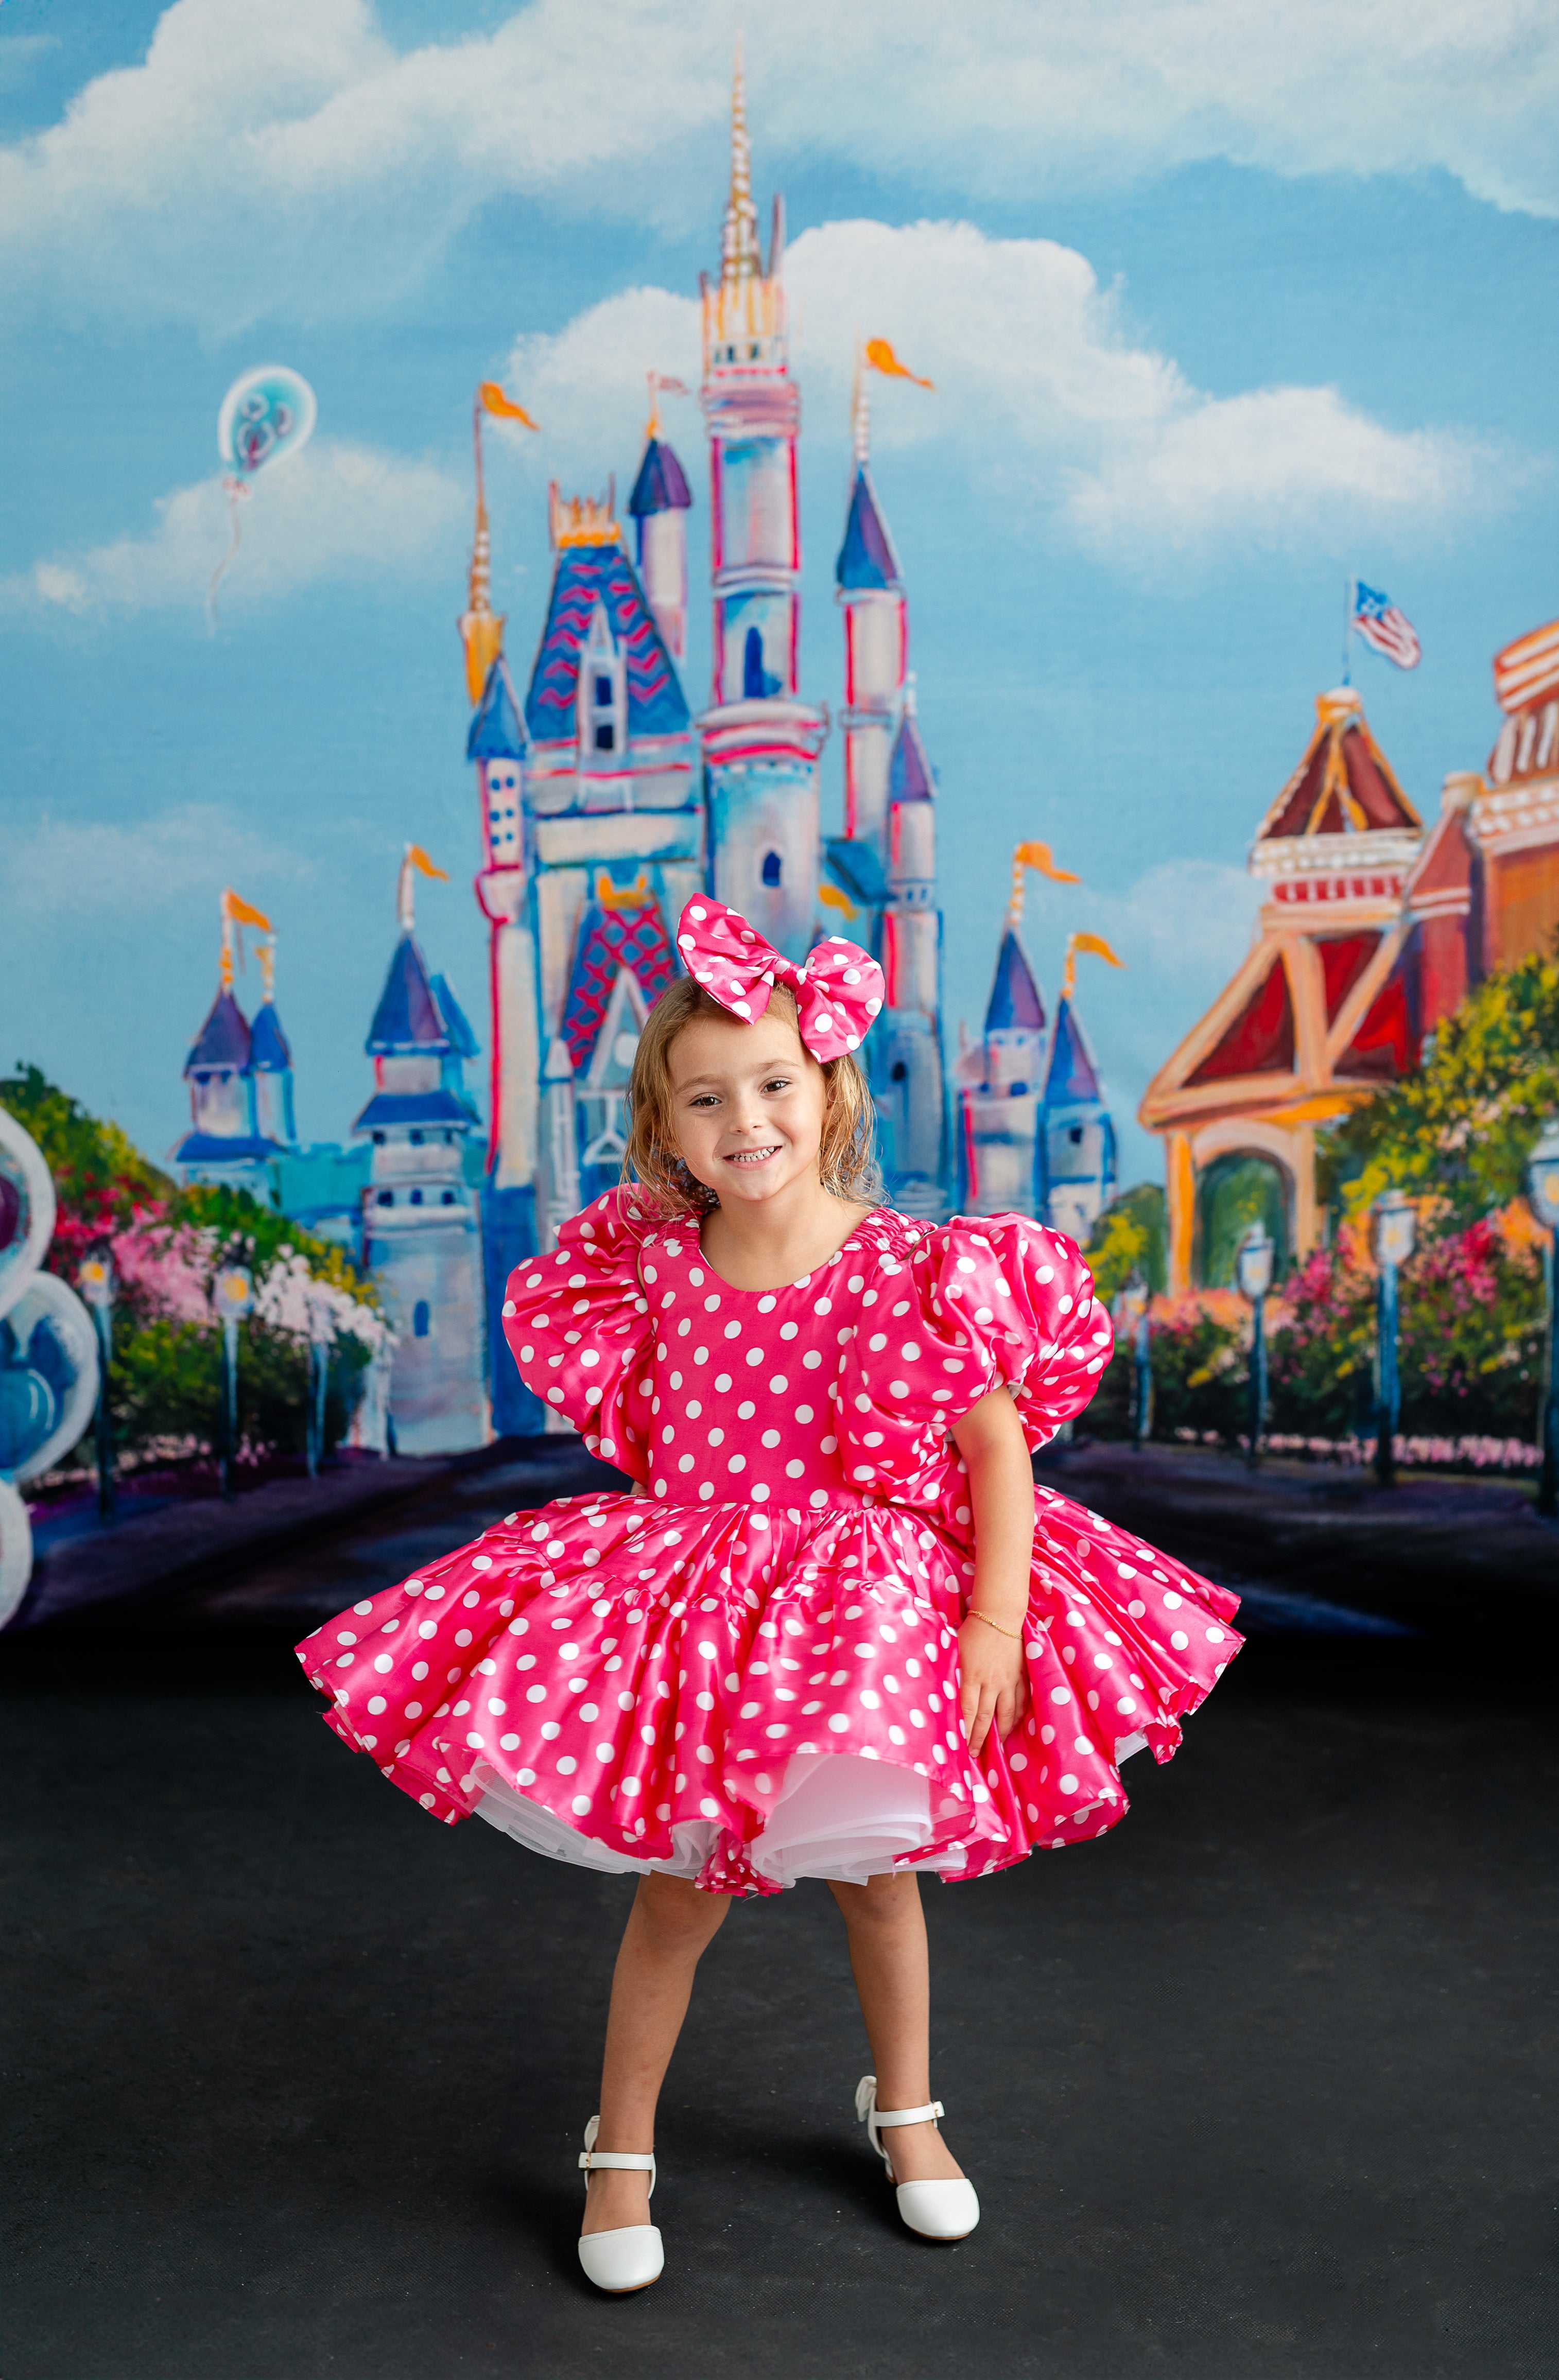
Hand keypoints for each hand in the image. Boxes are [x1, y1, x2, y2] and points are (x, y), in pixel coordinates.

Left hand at [957, 1615, 1027, 1759]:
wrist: (999, 1615)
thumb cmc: (974, 1630)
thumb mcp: (957, 1650)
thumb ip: (957, 1673)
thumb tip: (950, 1691)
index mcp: (972, 1676)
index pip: (968, 1711)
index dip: (966, 1732)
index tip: (964, 1746)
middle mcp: (991, 1682)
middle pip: (986, 1717)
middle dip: (981, 1738)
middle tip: (976, 1753)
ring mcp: (1009, 1680)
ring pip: (1007, 1713)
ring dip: (1002, 1732)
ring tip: (998, 1744)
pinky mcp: (1021, 1676)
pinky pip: (1021, 1701)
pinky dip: (1018, 1715)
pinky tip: (1015, 1724)